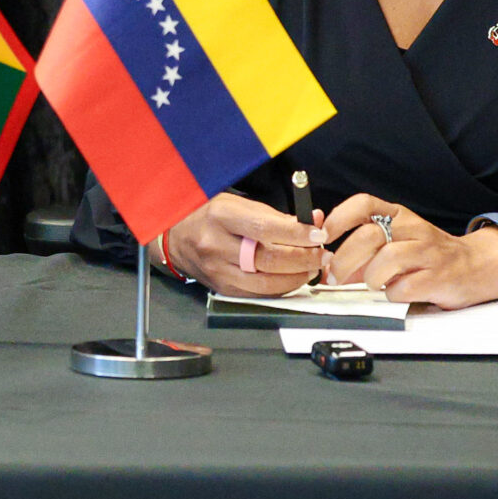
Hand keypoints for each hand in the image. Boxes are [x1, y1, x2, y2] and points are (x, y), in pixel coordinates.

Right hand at [163, 191, 326, 294]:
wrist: (175, 236)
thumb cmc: (208, 215)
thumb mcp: (236, 204)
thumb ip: (273, 216)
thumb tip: (310, 224)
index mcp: (221, 217)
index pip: (265, 228)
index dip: (296, 234)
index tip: (317, 234)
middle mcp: (217, 245)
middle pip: (269, 260)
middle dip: (303, 259)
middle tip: (321, 254)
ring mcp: (218, 271)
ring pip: (267, 283)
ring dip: (297, 277)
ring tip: (312, 267)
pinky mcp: (222, 288)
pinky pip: (259, 294)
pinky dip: (281, 288)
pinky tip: (293, 278)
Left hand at [323, 194, 497, 308]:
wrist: (479, 265)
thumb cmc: (430, 255)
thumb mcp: (397, 243)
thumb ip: (363, 252)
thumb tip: (328, 264)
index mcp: (398, 215)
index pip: (363, 204)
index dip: (338, 219)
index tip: (322, 237)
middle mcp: (413, 228)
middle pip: (368, 235)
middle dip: (344, 259)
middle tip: (335, 276)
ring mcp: (427, 252)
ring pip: (386, 259)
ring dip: (371, 277)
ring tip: (374, 284)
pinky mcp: (438, 277)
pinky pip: (404, 288)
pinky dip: (393, 295)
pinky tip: (398, 293)